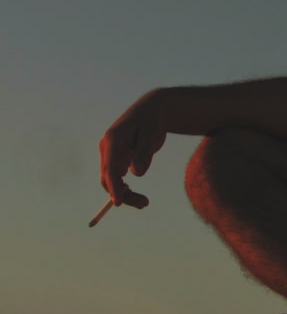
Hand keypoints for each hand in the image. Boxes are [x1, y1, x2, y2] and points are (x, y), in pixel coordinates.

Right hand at [98, 91, 164, 208]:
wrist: (152, 110)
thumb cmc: (152, 120)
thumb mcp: (151, 134)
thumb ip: (144, 153)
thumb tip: (137, 174)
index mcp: (112, 140)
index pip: (110, 168)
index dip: (114, 186)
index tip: (119, 202)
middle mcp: (107, 148)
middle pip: (108, 178)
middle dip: (122, 194)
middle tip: (145, 203)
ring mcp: (110, 154)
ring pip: (112, 180)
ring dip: (124, 193)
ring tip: (144, 202)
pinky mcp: (117, 158)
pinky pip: (117, 178)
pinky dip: (125, 188)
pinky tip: (137, 195)